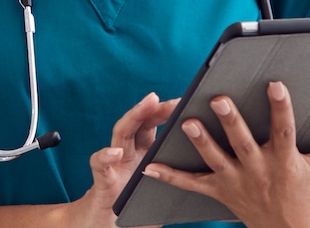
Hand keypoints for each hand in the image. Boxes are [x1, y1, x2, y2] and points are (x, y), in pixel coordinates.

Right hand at [60, 92, 178, 227]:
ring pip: (120, 133)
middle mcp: (128, 154)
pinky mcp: (102, 182)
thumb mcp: (163, 189)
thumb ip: (178, 176)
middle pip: (139, 123)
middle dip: (154, 107)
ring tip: (148, 104)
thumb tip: (210, 167)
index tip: (187, 101)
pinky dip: (105, 157)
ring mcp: (114, 165)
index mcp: (144, 154)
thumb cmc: (138, 210)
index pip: (153, 125)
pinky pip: (100, 166)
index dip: (167, 112)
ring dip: (133, 116)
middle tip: (172, 98)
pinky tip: (115, 153)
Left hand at [138, 81, 309, 227]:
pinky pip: (191, 184)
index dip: (281, 107)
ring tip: (185, 123)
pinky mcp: (219, 191)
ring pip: (215, 159)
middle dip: (231, 122)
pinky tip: (149, 166)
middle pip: (243, 142)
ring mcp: (236, 181)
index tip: (276, 84)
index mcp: (286, 160)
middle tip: (219, 99)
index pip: (285, 130)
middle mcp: (259, 170)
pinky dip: (170, 176)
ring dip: (200, 142)